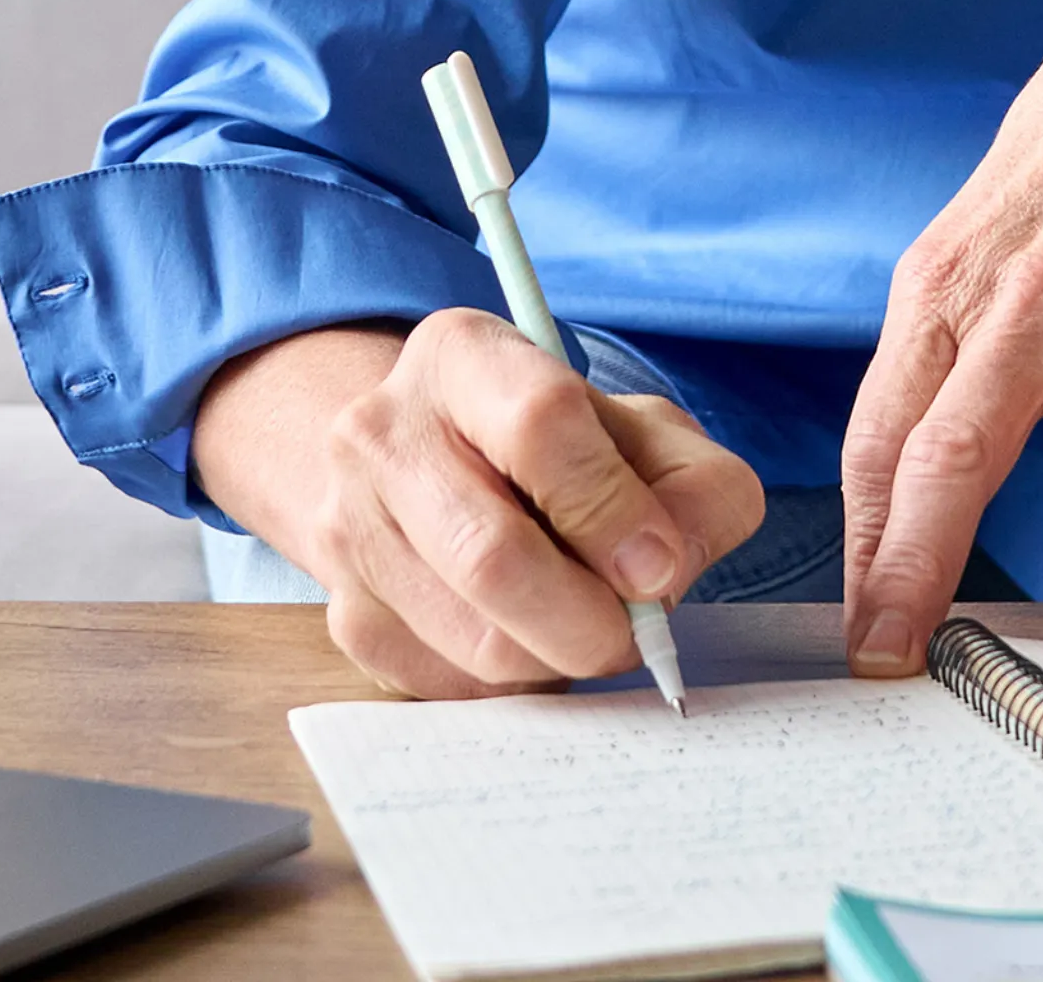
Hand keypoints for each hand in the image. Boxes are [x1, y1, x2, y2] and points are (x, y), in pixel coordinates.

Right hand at [194, 311, 768, 698]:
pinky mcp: (346, 612)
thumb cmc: (559, 450)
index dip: (612, 510)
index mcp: (461, 357)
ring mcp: (348, 526)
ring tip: (581, 624)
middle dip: (589, 620)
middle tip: (633, 630)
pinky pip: (454, 686)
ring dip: (558, 657)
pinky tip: (525, 633)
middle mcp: (382, 432)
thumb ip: (695, 487)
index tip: (660, 564)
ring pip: (476, 642)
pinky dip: (516, 682)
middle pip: (491, 557)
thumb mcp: (646, 433)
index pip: (538, 426)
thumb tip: (663, 570)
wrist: (430, 466)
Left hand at [839, 0, 1042, 674]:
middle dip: (920, 564)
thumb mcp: (954, 253)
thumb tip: (885, 496)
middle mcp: (1020, 311)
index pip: (878, 441)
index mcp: (938, 299)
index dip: (863, 542)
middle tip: (903, 657)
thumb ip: (925, 366)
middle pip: (954, 449)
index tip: (862, 626)